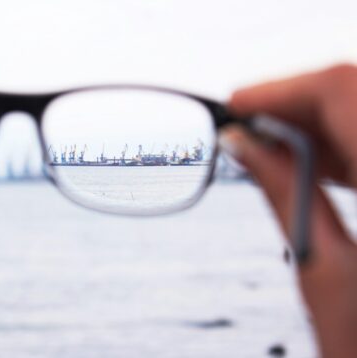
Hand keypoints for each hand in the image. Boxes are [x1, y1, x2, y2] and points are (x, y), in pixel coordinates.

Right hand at [224, 64, 356, 357]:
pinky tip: (316, 164)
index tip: (237, 106)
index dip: (282, 90)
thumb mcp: (320, 269)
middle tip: (246, 130)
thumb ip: (283, 192)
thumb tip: (244, 144)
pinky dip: (347, 146)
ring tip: (271, 149)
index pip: (342, 92)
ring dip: (321, 125)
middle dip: (298, 105)